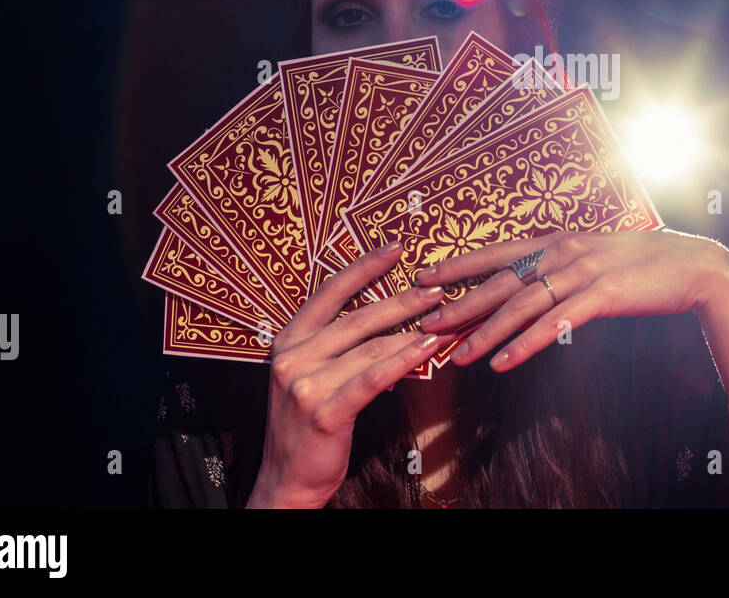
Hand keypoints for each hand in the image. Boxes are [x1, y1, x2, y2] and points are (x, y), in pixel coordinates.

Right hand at [246, 242, 456, 508]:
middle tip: (437, 290)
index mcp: (288, 341)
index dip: (364, 267)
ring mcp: (305, 385)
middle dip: (402, 301)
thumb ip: (338, 347)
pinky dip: (403, 360)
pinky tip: (426, 348)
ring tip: (442, 318)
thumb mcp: (312, 376)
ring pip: (370, 347)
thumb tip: (388, 319)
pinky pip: (372, 378)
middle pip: (358, 317)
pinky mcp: (325, 411)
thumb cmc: (307, 426)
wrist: (286, 480)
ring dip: (411, 331)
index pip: (329, 291)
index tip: (396, 248)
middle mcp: (292, 357)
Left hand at [414, 228, 728, 371]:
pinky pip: (556, 324)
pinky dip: (526, 344)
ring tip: (456, 356)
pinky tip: (504, 362)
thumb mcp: (595, 257)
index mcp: (558, 239)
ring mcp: (582, 272)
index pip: (497, 253)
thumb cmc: (644, 265)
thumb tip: (531, 282)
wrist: (695, 266)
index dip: (459, 266)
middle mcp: (564, 251)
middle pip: (501, 282)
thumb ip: (562, 266)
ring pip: (522, 306)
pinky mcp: (602, 295)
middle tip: (425, 323)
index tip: (425, 278)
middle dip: (460, 304)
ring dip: (485, 333)